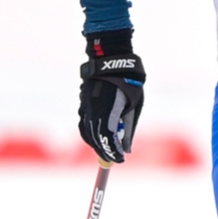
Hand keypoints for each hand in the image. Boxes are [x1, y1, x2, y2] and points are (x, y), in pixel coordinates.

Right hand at [77, 30, 144, 162]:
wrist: (110, 59)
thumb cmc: (128, 81)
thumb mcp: (134, 105)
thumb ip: (129, 128)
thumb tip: (126, 149)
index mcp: (108, 109)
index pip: (108, 137)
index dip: (114, 151)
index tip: (121, 159)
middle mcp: (93, 110)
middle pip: (96, 139)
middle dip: (105, 151)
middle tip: (115, 159)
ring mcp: (85, 107)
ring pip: (87, 133)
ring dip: (97, 144)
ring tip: (107, 151)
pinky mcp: (83, 104)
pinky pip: (84, 125)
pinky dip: (90, 135)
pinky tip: (97, 139)